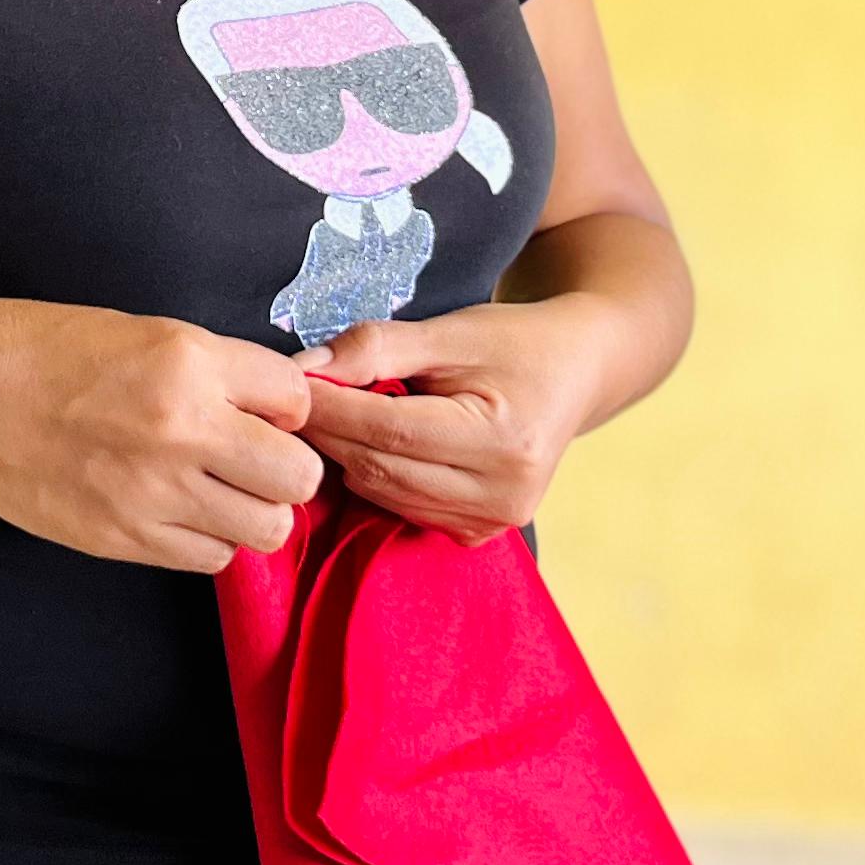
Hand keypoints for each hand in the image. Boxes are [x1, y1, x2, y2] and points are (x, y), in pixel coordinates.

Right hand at [0, 307, 324, 572]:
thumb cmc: (44, 352)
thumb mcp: (145, 333)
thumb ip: (218, 371)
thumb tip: (278, 408)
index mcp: (188, 362)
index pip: (297, 399)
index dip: (286, 407)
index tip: (265, 411)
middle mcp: (182, 429)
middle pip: (299, 477)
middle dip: (286, 468)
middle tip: (256, 459)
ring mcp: (153, 493)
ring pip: (265, 529)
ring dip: (252, 510)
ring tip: (218, 490)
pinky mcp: (125, 540)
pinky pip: (210, 559)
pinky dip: (208, 540)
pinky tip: (179, 511)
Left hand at [297, 302, 616, 543]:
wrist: (576, 372)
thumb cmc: (515, 343)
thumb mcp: (451, 331)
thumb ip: (378, 347)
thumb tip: (307, 369)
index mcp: (503, 439)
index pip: (389, 430)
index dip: (330, 408)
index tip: (288, 384)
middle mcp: (503, 492)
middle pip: (381, 468)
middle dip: (330, 433)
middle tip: (295, 399)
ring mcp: (495, 521)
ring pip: (384, 494)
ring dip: (348, 456)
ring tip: (336, 414)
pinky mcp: (481, 533)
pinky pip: (402, 508)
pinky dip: (377, 477)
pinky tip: (374, 443)